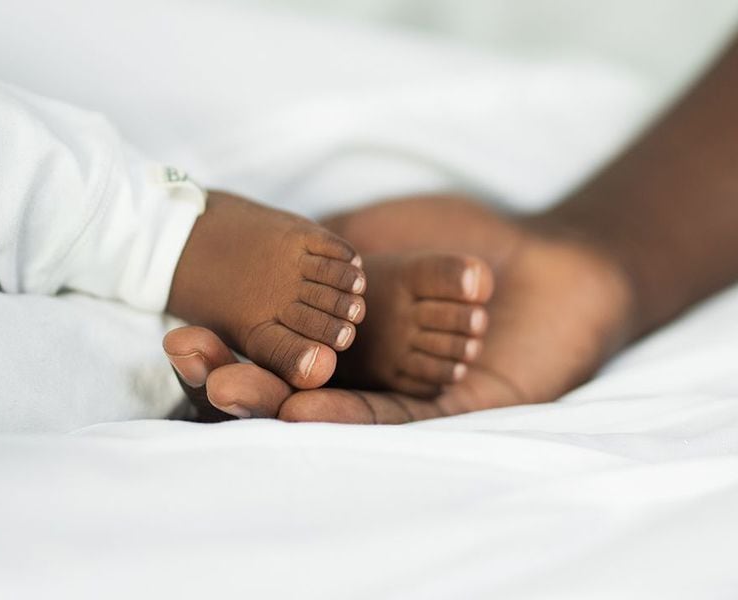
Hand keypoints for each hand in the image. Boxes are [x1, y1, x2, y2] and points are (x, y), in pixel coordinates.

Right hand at [164, 195, 635, 422]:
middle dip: (240, 381)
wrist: (554, 258)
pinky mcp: (455, 415)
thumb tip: (255, 254)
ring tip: (228, 388)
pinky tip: (303, 408)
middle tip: (196, 374)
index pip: (278, 351)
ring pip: (333, 411)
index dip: (230, 346)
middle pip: (295, 388)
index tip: (183, 337)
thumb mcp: (379, 233)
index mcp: (348, 340)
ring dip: (277, 399)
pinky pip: (396, 422)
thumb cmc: (467, 241)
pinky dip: (347, 416)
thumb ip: (324, 245)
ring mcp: (408, 398)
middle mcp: (371, 377)